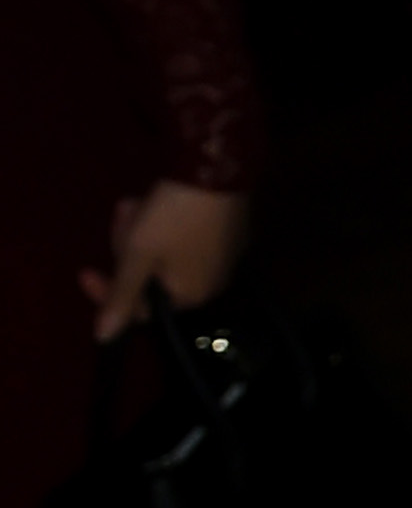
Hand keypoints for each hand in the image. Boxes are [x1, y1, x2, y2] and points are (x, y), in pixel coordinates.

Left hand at [84, 180, 243, 339]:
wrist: (216, 170)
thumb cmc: (172, 218)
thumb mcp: (137, 254)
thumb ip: (121, 297)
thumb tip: (103, 338)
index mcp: (189, 295)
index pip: (139, 308)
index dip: (107, 289)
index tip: (84, 270)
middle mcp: (211, 283)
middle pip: (152, 277)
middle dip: (128, 250)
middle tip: (121, 219)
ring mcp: (224, 256)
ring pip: (167, 255)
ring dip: (142, 233)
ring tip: (133, 204)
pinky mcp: (231, 231)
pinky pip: (188, 239)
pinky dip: (167, 226)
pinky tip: (156, 202)